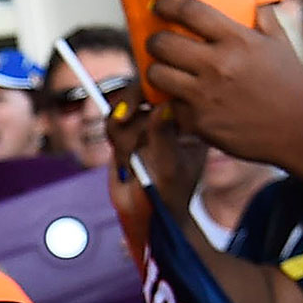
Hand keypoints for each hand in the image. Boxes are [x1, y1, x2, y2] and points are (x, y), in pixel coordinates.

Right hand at [106, 88, 207, 219]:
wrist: (150, 216)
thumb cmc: (169, 196)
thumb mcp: (170, 169)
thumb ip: (164, 138)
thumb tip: (162, 107)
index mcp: (189, 119)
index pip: (174, 89)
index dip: (156, 86)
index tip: (148, 97)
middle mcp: (167, 117)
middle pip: (143, 90)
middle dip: (129, 103)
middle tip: (121, 116)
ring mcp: (145, 125)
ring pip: (124, 108)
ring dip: (122, 133)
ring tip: (130, 160)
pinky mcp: (125, 135)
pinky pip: (113, 123)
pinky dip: (114, 138)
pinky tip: (125, 161)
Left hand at [146, 0, 302, 162]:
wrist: (302, 128)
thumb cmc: (291, 84)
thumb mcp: (279, 44)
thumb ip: (262, 19)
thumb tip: (251, 1)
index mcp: (237, 40)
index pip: (190, 12)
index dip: (167, 5)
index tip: (159, 5)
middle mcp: (217, 65)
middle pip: (163, 43)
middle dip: (155, 41)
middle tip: (158, 43)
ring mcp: (205, 95)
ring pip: (156, 75)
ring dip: (156, 71)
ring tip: (165, 71)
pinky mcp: (198, 122)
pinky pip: (170, 105)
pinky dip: (174, 103)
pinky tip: (186, 101)